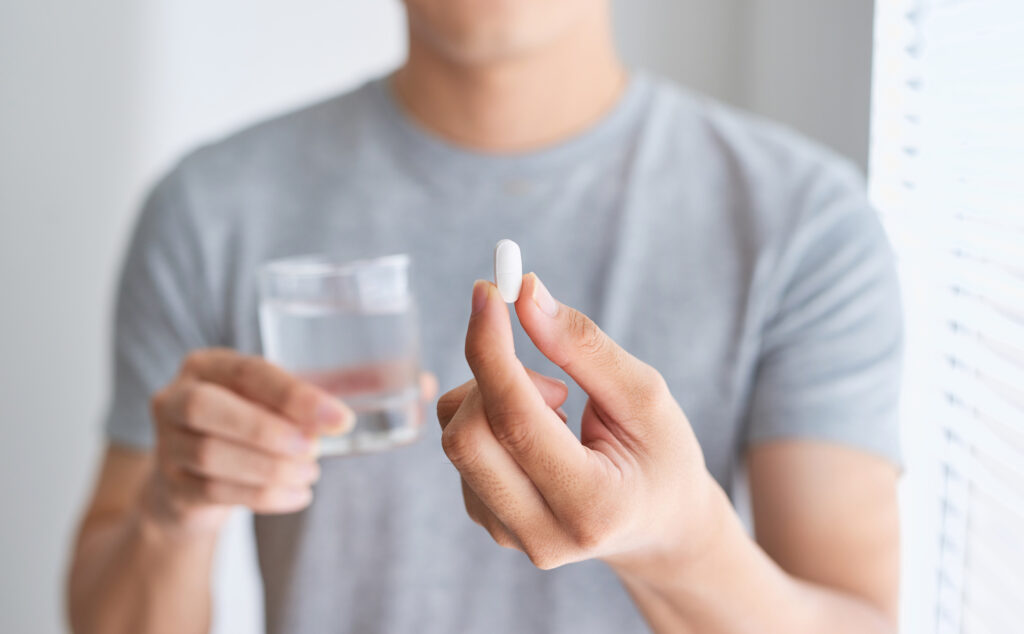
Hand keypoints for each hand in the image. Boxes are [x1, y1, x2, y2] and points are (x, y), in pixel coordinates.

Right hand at [143, 349, 353, 536]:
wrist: (192, 484)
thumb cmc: (241, 430)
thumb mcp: (266, 405)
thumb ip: (299, 405)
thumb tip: (340, 418)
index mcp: (205, 366)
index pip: (247, 372)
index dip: (294, 395)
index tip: (340, 419)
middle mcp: (174, 399)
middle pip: (206, 408)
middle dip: (266, 429)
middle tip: (313, 448)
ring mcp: (166, 445)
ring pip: (210, 454)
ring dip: (270, 467)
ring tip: (310, 473)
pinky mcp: (171, 487)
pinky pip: (214, 491)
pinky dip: (264, 495)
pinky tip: (297, 495)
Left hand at [438, 275, 721, 570]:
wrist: (660, 526)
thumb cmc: (662, 456)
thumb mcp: (645, 396)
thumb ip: (584, 346)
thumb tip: (525, 295)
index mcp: (593, 505)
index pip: (516, 422)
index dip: (491, 350)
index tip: (487, 292)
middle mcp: (542, 534)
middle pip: (467, 437)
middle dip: (493, 377)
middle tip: (552, 373)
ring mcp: (508, 534)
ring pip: (456, 438)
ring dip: (496, 398)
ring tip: (560, 411)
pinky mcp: (488, 522)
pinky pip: (461, 450)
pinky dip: (491, 419)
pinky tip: (542, 435)